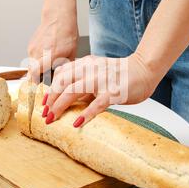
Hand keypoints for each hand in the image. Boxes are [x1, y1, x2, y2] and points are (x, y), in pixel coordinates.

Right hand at [27, 9, 78, 82]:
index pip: (34, 75)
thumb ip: (64, 68)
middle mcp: (37, 53)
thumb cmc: (67, 34)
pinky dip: (38, 61)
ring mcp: (32, 49)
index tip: (42, 87)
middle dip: (38, 78)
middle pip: (32, 74)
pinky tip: (47, 56)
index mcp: (49, 55)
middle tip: (48, 77)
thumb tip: (61, 80)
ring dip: (38, 69)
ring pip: (31, 66)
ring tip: (50, 65)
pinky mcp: (30, 46)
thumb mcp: (71, 54)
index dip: (37, 83)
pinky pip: (32, 58)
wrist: (58, 17)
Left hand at [43, 52, 161, 126]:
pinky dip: (86, 114)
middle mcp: (90, 69)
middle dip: (51, 99)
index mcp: (86, 64)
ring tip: (53, 118)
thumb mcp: (97, 73)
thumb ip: (83, 83)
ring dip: (60, 105)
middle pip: (63, 82)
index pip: (61, 74)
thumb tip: (67, 99)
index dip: (50, 89)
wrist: (144, 69)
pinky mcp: (113, 92)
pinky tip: (77, 123)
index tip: (44, 102)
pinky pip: (97, 104)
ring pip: (74, 91)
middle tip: (45, 113)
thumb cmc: (121, 74)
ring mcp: (101, 80)